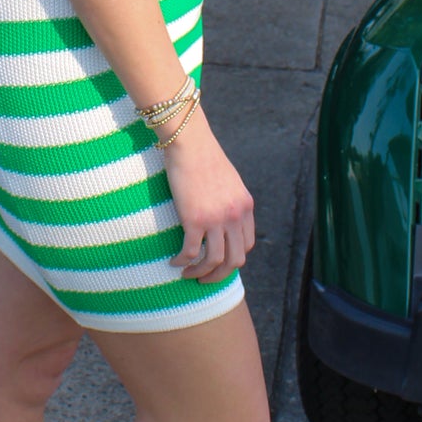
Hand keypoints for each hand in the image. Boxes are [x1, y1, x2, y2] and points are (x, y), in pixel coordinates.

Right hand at [161, 107, 255, 280]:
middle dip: (220, 275)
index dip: (233, 258)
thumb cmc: (203, 156)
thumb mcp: (228, 180)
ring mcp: (216, 219)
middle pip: (235, 260)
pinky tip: (174, 262)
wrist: (190, 142)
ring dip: (201, 273)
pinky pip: (191, 252)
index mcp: (245, 206)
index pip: (247, 244)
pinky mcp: (194, 219)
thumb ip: (230, 200)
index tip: (219, 262)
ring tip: (187, 274)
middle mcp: (235, 216)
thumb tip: (220, 215)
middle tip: (204, 279)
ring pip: (214, 261)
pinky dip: (183, 262)